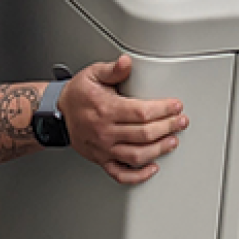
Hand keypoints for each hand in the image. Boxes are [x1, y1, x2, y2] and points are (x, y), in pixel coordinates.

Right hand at [60, 55, 187, 184]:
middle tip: (181, 121)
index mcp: (106, 109)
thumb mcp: (92, 74)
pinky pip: (120, 174)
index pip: (141, 112)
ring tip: (172, 141)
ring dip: (159, 149)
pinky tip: (152, 168)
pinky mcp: (101, 159)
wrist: (57, 114)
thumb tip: (126, 62)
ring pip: (137, 155)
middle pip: (144, 134)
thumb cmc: (77, 95)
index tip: (175, 106)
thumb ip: (112, 70)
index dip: (163, 110)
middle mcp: (105, 131)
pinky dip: (138, 175)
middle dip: (168, 127)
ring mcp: (104, 148)